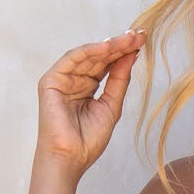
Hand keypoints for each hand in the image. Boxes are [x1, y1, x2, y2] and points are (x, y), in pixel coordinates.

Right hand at [35, 30, 147, 175]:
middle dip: (119, 45)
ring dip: (109, 45)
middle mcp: (74, 80)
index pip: (106, 65)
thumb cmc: (88, 141)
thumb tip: (131, 55)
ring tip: (128, 39)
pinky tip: (108, 46)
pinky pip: (73, 59)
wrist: (70, 159)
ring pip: (87, 55)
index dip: (124, 53)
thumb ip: (119, 81)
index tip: (142, 41)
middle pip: (99, 58)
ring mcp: (62, 79)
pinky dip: (90, 51)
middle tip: (139, 35)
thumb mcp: (111, 107)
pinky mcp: (51, 80)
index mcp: (87, 88)